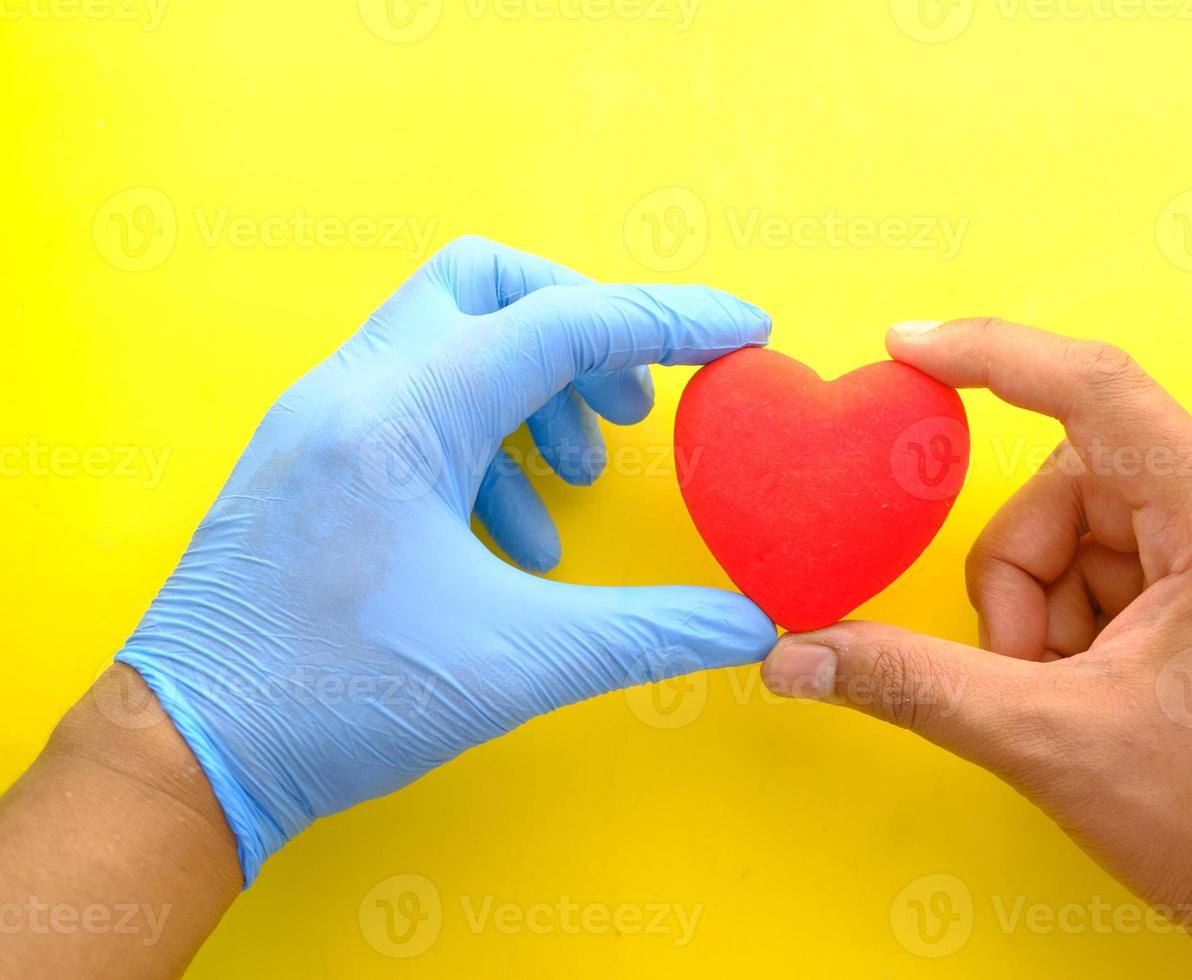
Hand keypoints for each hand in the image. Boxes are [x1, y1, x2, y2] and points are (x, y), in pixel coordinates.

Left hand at [116, 236, 776, 884]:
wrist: (190, 752)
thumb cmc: (331, 698)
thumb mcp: (515, 664)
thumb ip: (648, 633)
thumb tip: (751, 626)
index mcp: (401, 416)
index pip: (561, 322)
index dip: (669, 318)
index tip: (741, 331)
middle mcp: (352, 391)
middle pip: (486, 284)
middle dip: (580, 325)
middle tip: (634, 403)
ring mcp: (320, 421)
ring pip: (445, 337)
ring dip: (531, 390)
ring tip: (581, 479)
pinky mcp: (309, 460)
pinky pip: (410, 399)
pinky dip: (482, 438)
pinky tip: (511, 532)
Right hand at [761, 318, 1191, 976]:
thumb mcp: (1049, 742)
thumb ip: (912, 682)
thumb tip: (799, 655)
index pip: (1099, 391)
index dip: (994, 356)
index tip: (910, 347)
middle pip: (1079, 485)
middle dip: (1024, 581)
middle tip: (1030, 673)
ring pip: (1096, 530)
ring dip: (1053, 611)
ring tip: (1078, 697)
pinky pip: (1134, 565)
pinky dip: (1089, 622)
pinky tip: (1108, 690)